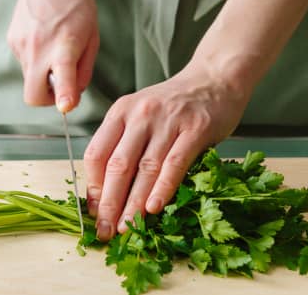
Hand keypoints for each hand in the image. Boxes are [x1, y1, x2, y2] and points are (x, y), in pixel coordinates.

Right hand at [7, 0, 98, 111]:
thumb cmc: (76, 4)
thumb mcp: (92, 36)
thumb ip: (83, 69)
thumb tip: (72, 96)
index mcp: (64, 44)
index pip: (62, 77)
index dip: (64, 96)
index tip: (66, 106)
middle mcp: (38, 47)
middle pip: (33, 96)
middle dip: (46, 99)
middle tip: (60, 85)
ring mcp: (21, 45)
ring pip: (30, 78)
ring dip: (43, 73)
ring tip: (55, 46)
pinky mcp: (12, 41)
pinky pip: (25, 63)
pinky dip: (36, 60)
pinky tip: (44, 37)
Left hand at [83, 64, 250, 240]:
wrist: (214, 78)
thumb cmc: (175, 104)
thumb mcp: (141, 114)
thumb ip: (125, 144)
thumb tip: (108, 191)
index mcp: (121, 112)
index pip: (96, 154)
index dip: (93, 188)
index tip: (93, 213)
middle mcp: (140, 114)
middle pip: (117, 165)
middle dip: (109, 204)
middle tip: (105, 230)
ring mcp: (167, 121)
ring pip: (144, 169)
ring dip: (133, 203)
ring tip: (127, 228)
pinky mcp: (195, 129)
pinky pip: (174, 164)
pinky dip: (162, 188)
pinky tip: (154, 208)